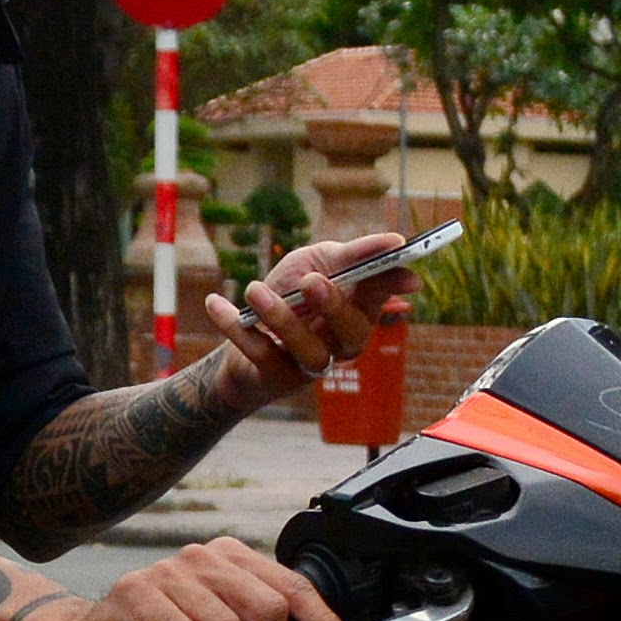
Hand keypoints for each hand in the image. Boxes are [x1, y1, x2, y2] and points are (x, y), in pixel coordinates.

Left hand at [202, 234, 421, 406]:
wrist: (241, 331)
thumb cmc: (289, 294)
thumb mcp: (316, 263)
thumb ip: (351, 255)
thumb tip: (398, 242)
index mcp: (354, 313)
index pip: (378, 298)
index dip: (391, 284)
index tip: (404, 269)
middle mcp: (338, 344)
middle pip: (350, 334)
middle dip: (333, 306)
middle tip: (311, 280)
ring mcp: (307, 365)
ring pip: (308, 352)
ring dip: (281, 319)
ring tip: (254, 290)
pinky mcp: (273, 377)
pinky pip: (258, 354)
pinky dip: (235, 326)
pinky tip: (216, 302)